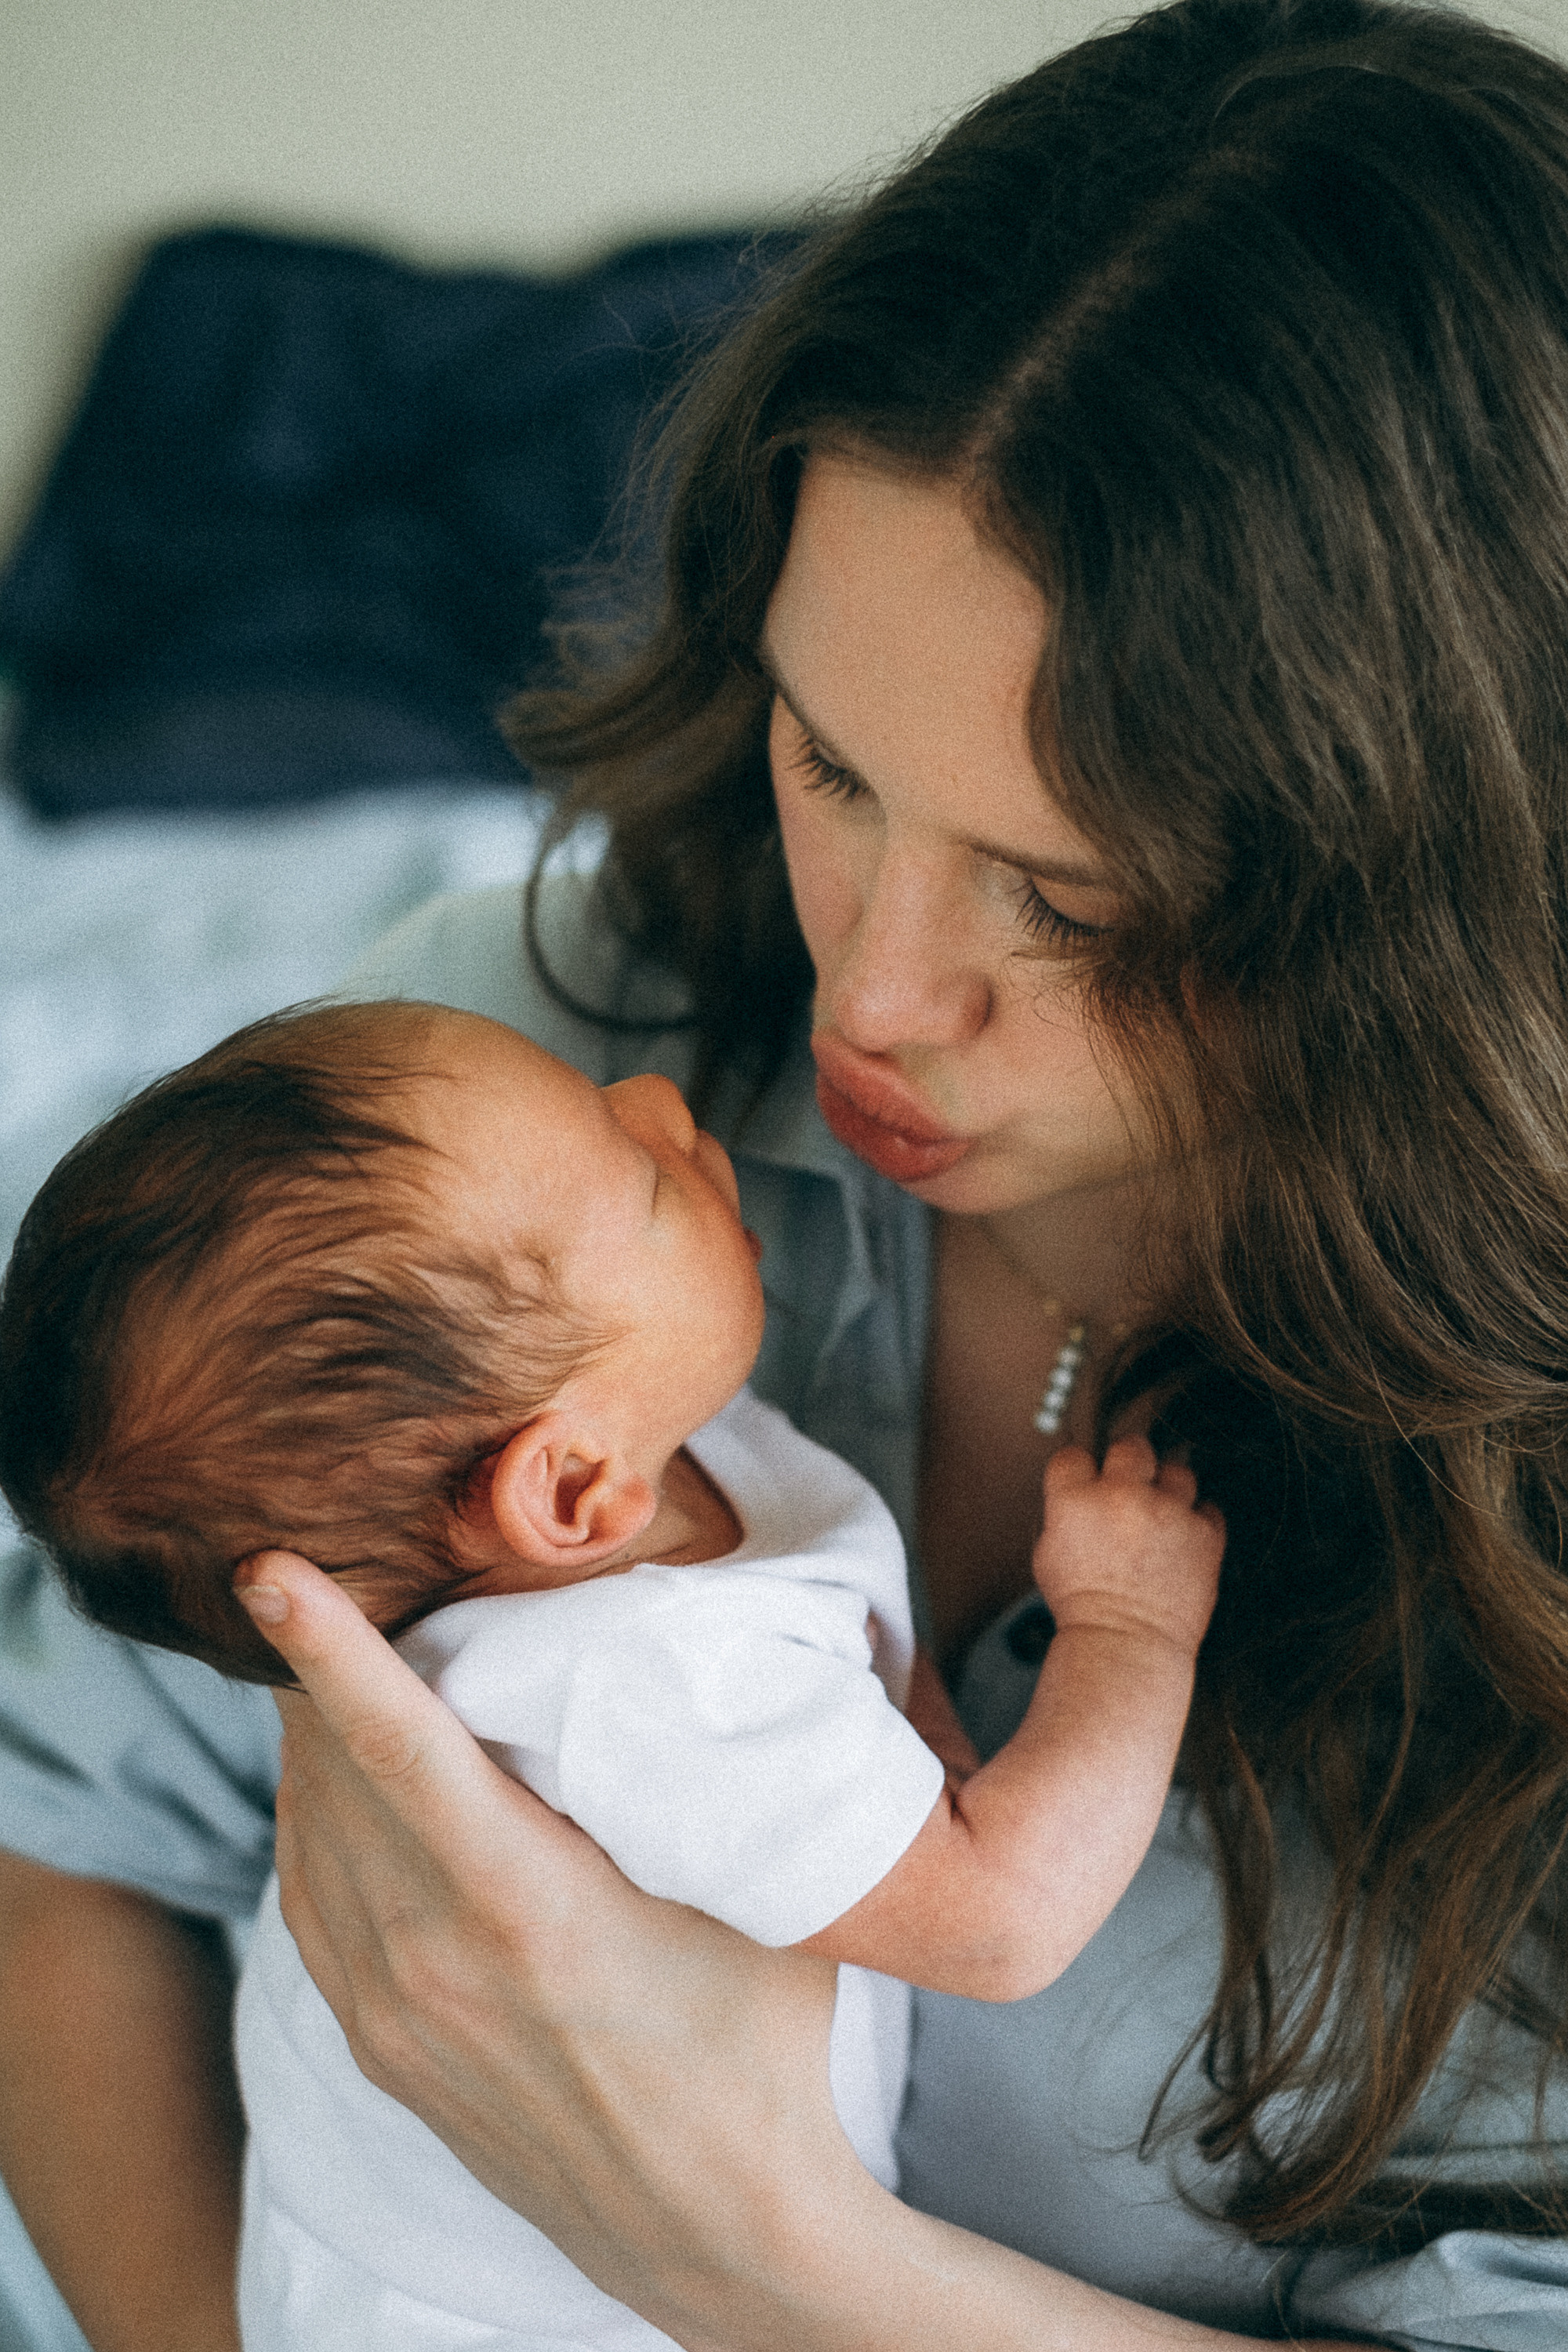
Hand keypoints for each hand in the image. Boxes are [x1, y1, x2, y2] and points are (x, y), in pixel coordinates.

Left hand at [232, 1550, 860, 2346]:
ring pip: (310, 1831)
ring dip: (315, 1736)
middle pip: (334, 1772)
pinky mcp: (380, 2046)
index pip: (398, 1752)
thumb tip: (693, 1643)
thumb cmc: (758, 2048)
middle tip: (355, 1566)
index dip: (332, 1651)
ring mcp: (391, 2013)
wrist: (718, 2230)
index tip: (270, 1574)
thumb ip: (704, 1778)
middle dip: (324, 1664)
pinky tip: (338, 1774)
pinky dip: (315, 1816)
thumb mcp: (756, 1896)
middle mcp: (432, 1962)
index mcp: (525, 1911)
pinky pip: (309, 1898)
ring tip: (340, 1653)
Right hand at [1031, 1437, 1223, 1658]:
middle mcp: (1122, 1497)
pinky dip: (1198, 1521)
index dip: (1082, 1470)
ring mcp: (1168, 1512)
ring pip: (1177, 1471)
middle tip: (1131, 1484)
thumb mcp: (1049, 1553)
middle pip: (1132, 1447)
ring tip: (1162, 1516)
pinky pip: (1208, 1508)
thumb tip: (1079, 1493)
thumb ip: (1065, 1513)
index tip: (1089, 1483)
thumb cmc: (1084, 1608)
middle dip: (1130, 1463)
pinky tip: (1183, 1539)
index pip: (1075, 1455)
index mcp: (1075, 1501)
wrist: (1125, 1645)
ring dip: (1169, 1490)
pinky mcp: (1204, 1533)